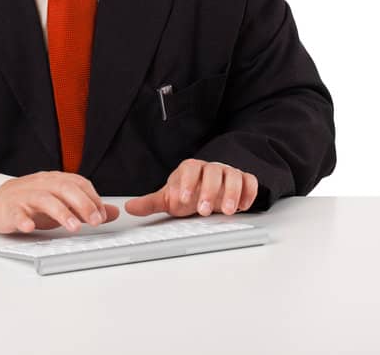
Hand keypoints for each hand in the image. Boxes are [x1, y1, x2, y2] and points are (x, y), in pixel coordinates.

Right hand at [0, 171, 120, 233]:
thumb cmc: (34, 203)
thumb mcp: (63, 203)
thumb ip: (87, 208)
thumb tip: (113, 212)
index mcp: (57, 180)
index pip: (79, 184)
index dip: (93, 199)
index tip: (102, 215)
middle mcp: (43, 184)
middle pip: (65, 188)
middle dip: (83, 204)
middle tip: (95, 221)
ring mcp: (26, 195)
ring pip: (45, 200)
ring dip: (61, 213)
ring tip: (73, 227)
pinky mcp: (11, 208)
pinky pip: (17, 212)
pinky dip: (24, 219)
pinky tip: (30, 227)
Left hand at [124, 159, 258, 217]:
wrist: (211, 187)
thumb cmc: (190, 192)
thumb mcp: (171, 197)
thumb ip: (152, 202)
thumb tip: (129, 208)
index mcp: (191, 169)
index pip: (189, 170)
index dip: (186, 183)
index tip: (182, 199)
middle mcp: (211, 168)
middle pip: (212, 173)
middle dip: (208, 191)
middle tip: (203, 210)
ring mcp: (229, 173)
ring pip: (233, 176)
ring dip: (231, 193)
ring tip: (226, 211)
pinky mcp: (244, 180)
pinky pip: (249, 181)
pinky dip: (249, 192)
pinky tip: (242, 206)